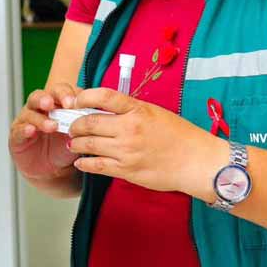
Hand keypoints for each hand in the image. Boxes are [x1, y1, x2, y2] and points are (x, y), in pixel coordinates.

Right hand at [9, 83, 79, 181]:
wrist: (53, 171)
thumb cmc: (66, 148)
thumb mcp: (79, 134)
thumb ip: (85, 123)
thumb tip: (99, 114)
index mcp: (56, 104)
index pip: (60, 91)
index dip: (66, 94)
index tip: (74, 102)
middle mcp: (40, 109)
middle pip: (41, 96)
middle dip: (47, 98)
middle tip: (52, 104)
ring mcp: (27, 121)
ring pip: (30, 112)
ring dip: (40, 118)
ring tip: (51, 126)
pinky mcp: (17, 136)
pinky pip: (19, 130)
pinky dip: (25, 129)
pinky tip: (31, 131)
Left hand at [67, 88, 226, 197]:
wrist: (196, 161)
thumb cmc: (180, 135)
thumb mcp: (155, 113)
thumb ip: (131, 111)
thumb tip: (106, 109)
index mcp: (137, 110)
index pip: (103, 96)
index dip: (84, 97)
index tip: (76, 101)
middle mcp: (129, 129)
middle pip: (90, 122)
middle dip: (75, 124)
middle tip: (71, 125)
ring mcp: (127, 151)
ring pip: (89, 145)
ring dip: (77, 143)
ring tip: (74, 143)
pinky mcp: (127, 170)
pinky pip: (98, 166)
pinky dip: (85, 163)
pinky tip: (80, 161)